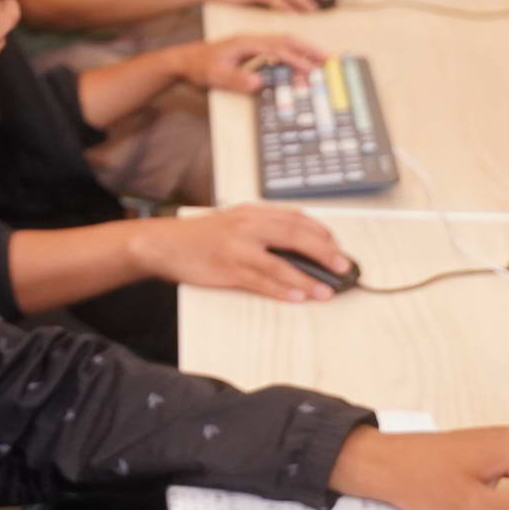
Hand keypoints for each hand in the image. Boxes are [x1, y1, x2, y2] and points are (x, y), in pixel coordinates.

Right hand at [136, 205, 350, 300]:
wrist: (165, 244)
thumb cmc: (201, 236)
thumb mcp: (234, 220)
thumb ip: (262, 227)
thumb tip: (297, 244)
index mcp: (252, 212)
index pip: (296, 218)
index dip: (322, 233)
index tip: (337, 246)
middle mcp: (248, 226)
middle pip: (295, 236)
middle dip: (324, 252)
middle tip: (343, 266)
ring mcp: (238, 248)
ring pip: (281, 263)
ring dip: (307, 278)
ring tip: (327, 290)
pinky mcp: (228, 270)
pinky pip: (261, 282)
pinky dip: (282, 290)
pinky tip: (298, 297)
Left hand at [179, 33, 326, 95]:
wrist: (184, 61)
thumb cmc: (199, 67)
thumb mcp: (216, 75)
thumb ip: (237, 79)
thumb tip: (259, 83)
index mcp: (246, 43)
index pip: (278, 48)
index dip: (296, 59)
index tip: (311, 70)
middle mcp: (252, 40)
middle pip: (286, 39)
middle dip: (308, 48)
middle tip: (328, 58)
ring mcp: (252, 44)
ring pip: (283, 43)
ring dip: (302, 50)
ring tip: (319, 60)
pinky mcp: (251, 51)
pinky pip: (276, 50)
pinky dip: (291, 54)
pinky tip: (297, 63)